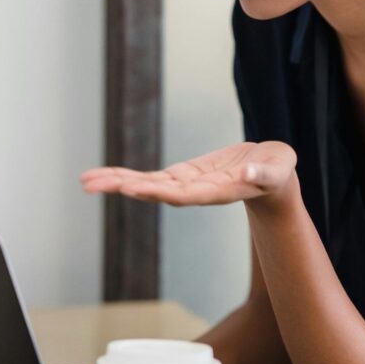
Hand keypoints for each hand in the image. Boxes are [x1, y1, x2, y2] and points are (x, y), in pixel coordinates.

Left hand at [80, 141, 297, 207]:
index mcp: (218, 191)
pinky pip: (150, 177)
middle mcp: (197, 192)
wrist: (272, 178)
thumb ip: (264, 174)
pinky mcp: (182, 176)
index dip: (158, 190)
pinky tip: (104, 176)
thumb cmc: (278, 173)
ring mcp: (187, 185)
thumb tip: (248, 174)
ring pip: (147, 184)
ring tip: (85, 181)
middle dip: (124, 186)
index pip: (184, 193)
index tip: (133, 188)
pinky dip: (127, 176)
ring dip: (116, 182)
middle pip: (155, 191)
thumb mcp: (277, 170)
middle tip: (92, 184)